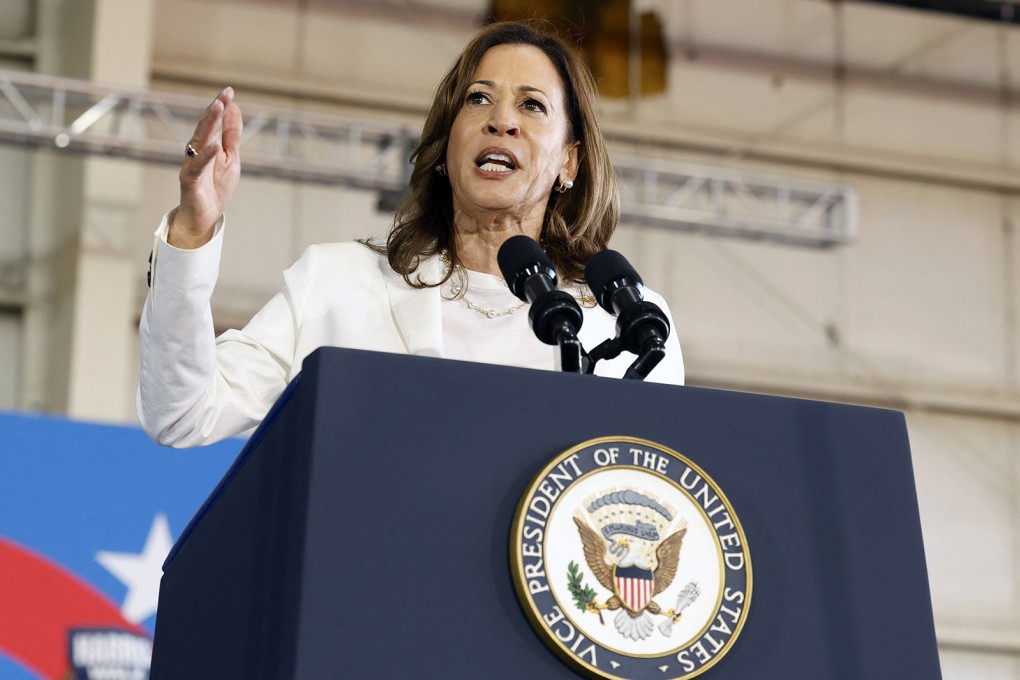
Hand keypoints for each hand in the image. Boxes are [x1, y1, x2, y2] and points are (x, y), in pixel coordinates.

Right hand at [169, 87, 242, 248]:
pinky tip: (215, 146)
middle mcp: (196, 152)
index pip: (213, 122)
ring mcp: (192, 165)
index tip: (229, 91)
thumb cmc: (215, 187)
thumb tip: (235, 109)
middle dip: (214, 110)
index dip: (221, 107)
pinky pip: (196, 166)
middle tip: (223, 95)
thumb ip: (232, 136)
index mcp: (207, 146)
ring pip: (198, 141)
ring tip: (218, 108)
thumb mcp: (231, 159)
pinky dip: (206, 156)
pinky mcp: (190, 181)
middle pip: (204, 127)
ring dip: (208, 124)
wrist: (205, 218)